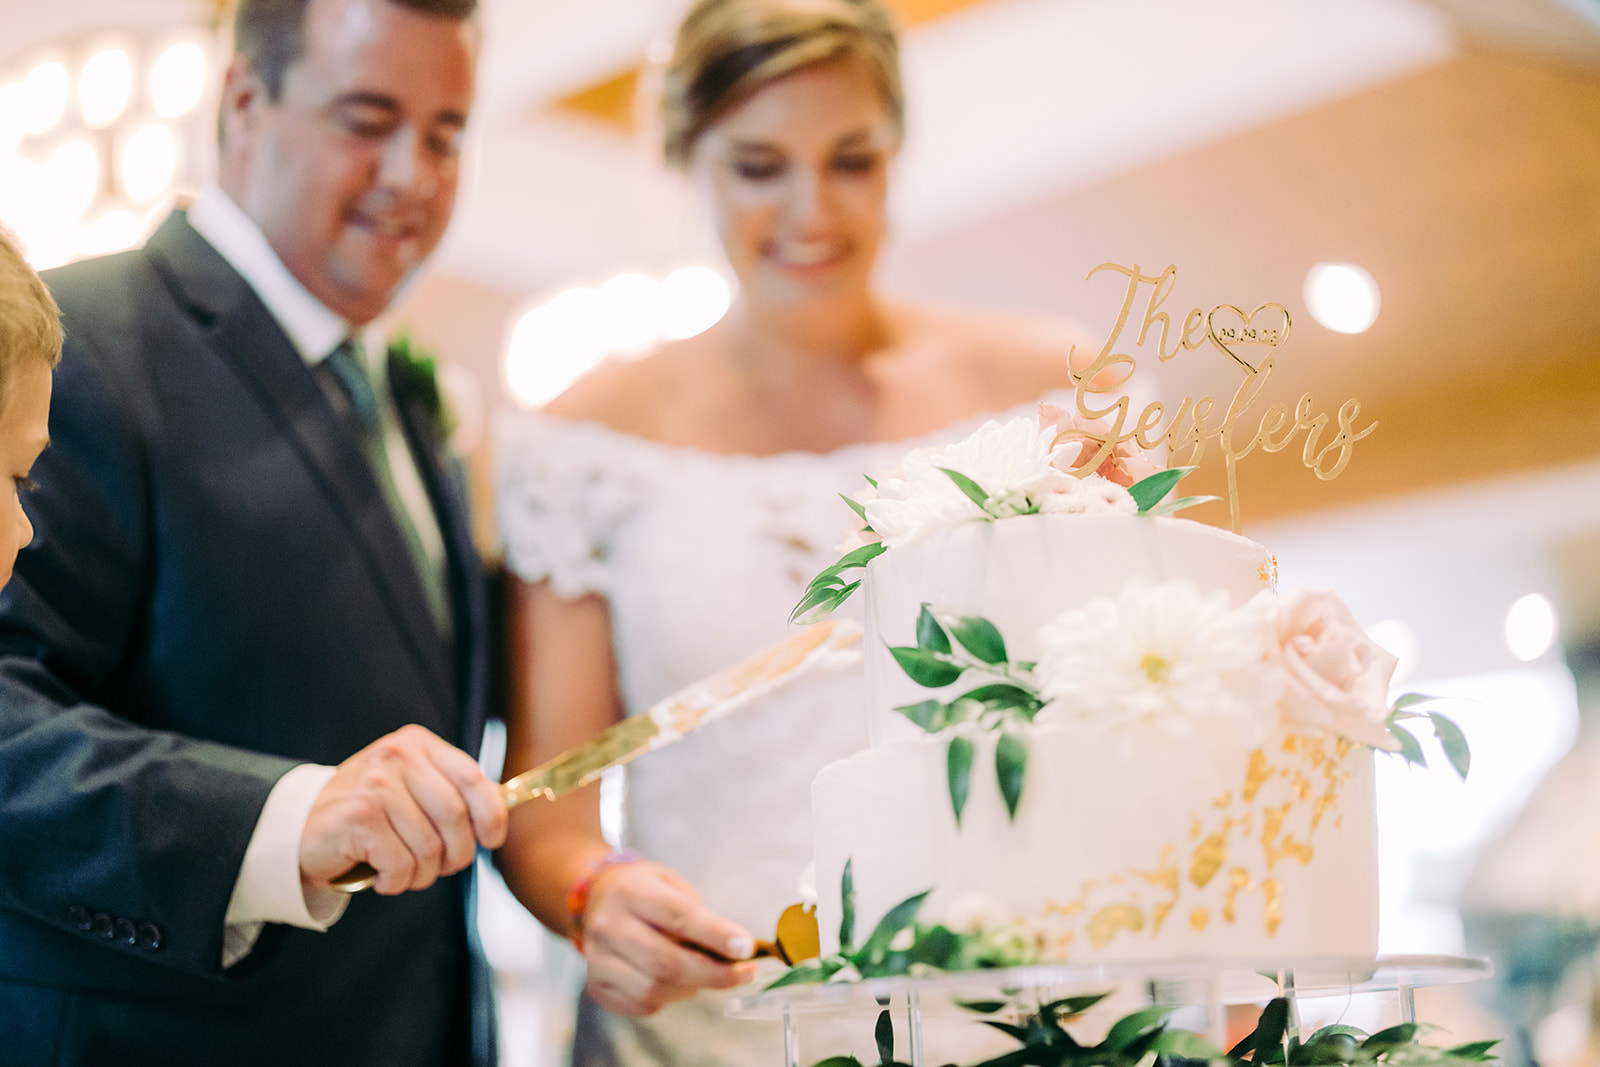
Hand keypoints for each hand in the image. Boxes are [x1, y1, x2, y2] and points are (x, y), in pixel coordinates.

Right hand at [299, 724, 508, 894]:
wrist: (300, 828)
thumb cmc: (368, 812)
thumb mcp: (410, 787)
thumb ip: (449, 793)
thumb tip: (499, 815)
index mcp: (417, 744)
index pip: (472, 777)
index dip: (491, 814)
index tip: (492, 839)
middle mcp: (396, 756)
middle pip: (455, 816)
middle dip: (457, 853)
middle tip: (444, 866)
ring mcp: (375, 785)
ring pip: (429, 847)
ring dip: (424, 873)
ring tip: (405, 872)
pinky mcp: (358, 817)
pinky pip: (401, 864)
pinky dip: (397, 881)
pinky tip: (382, 876)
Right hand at [579, 861, 757, 1015]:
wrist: (597, 898)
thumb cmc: (646, 891)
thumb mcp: (672, 885)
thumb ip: (700, 916)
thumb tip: (736, 951)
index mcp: (630, 891)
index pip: (678, 916)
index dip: (715, 934)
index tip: (746, 948)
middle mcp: (607, 925)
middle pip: (665, 961)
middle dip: (713, 974)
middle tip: (744, 973)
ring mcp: (597, 959)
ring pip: (653, 990)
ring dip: (690, 988)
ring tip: (703, 974)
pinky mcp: (596, 985)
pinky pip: (641, 1005)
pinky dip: (668, 999)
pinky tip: (675, 982)